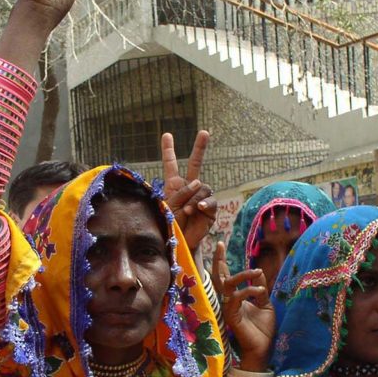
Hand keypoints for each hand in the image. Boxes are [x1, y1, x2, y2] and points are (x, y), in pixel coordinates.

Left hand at [163, 131, 215, 252]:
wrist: (180, 244)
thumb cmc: (169, 226)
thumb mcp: (168, 208)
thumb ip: (180, 193)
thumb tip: (197, 184)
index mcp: (174, 185)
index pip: (171, 165)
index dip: (169, 150)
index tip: (167, 135)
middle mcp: (189, 188)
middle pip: (196, 163)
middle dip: (200, 147)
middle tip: (204, 132)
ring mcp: (201, 197)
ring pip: (202, 187)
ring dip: (193, 198)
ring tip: (186, 211)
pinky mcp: (210, 209)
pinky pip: (209, 201)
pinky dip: (203, 203)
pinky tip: (196, 209)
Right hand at [213, 242, 274, 370]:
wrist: (263, 349)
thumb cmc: (263, 330)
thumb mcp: (265, 304)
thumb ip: (260, 289)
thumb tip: (258, 272)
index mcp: (234, 298)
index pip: (225, 276)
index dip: (221, 261)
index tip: (220, 244)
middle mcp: (228, 301)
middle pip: (218, 277)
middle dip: (218, 260)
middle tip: (219, 244)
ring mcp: (227, 308)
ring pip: (227, 284)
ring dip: (242, 275)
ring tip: (256, 272)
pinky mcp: (230, 316)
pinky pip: (235, 298)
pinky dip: (248, 290)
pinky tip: (259, 290)